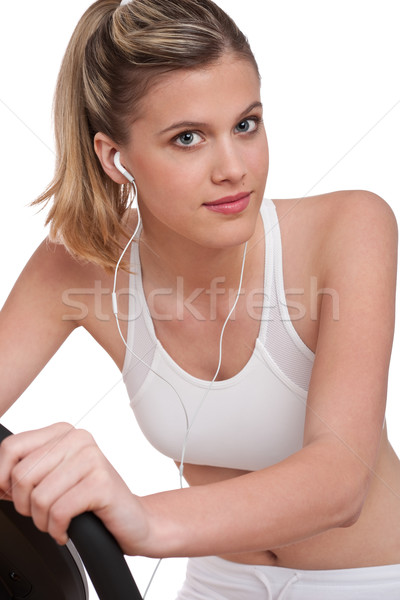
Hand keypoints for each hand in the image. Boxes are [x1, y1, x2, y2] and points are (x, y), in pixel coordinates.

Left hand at [0, 422, 148, 553]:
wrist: (130, 518)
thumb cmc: (90, 500)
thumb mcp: (52, 479)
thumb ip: (24, 474)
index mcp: (63, 432)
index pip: (11, 447)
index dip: (3, 478)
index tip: (14, 495)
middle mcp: (78, 439)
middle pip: (22, 475)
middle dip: (25, 506)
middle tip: (43, 512)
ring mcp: (92, 458)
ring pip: (39, 497)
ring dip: (43, 521)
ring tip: (58, 521)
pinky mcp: (101, 483)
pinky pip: (58, 512)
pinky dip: (57, 530)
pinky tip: (67, 529)